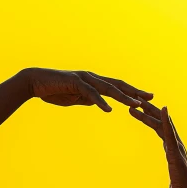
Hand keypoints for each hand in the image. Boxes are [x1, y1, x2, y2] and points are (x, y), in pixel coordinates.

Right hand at [24, 67, 153, 110]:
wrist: (35, 82)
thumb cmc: (53, 90)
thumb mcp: (74, 98)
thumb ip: (86, 99)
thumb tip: (97, 103)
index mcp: (93, 82)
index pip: (116, 86)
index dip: (131, 92)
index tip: (145, 99)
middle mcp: (92, 77)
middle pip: (118, 84)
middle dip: (135, 91)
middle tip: (151, 98)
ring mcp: (85, 79)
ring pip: (108, 88)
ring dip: (123, 97)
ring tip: (136, 104)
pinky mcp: (75, 83)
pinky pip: (91, 93)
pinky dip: (101, 102)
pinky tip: (109, 110)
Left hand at [129, 102, 186, 187]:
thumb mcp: (172, 173)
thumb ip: (172, 167)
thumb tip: (172, 166)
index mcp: (172, 147)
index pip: (158, 128)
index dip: (149, 117)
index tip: (138, 107)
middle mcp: (175, 143)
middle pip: (159, 122)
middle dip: (147, 109)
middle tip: (135, 97)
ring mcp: (176, 145)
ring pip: (162, 123)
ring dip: (151, 110)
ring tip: (139, 101)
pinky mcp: (175, 150)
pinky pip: (170, 132)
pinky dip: (165, 119)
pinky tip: (161, 108)